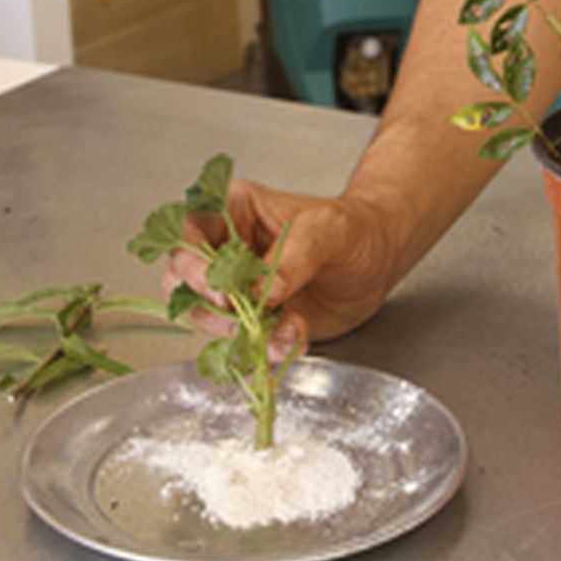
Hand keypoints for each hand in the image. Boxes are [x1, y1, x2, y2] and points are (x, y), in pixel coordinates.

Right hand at [162, 178, 397, 356]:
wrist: (378, 262)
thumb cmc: (354, 229)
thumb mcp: (330, 230)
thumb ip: (296, 256)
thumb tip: (264, 292)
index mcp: (234, 211)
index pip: (189, 231)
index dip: (192, 262)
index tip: (220, 291)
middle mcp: (226, 249)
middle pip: (182, 279)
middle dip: (208, 307)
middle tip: (239, 318)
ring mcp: (236, 287)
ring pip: (205, 318)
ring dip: (239, 333)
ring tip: (284, 330)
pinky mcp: (253, 319)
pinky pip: (241, 341)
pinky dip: (265, 349)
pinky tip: (295, 340)